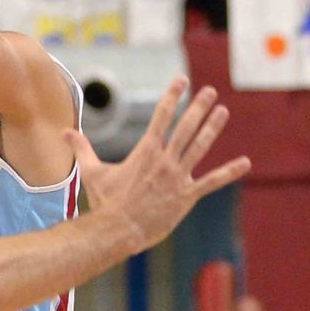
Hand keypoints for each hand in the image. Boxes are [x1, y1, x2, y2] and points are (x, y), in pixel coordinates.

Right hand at [66, 79, 249, 251]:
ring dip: (212, 128)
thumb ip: (81, 149)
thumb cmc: (106, 202)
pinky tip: (245, 163)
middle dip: (198, 107)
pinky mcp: (187, 195)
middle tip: (210, 91)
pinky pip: (212, 182)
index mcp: (145, 152)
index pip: (161, 117)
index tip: (181, 80)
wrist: (119, 230)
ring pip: (199, 148)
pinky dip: (229, 172)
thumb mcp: (92, 172)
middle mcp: (164, 160)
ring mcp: (178, 177)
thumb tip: (64, 132)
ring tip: (223, 111)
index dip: (172, 97)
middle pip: (185, 127)